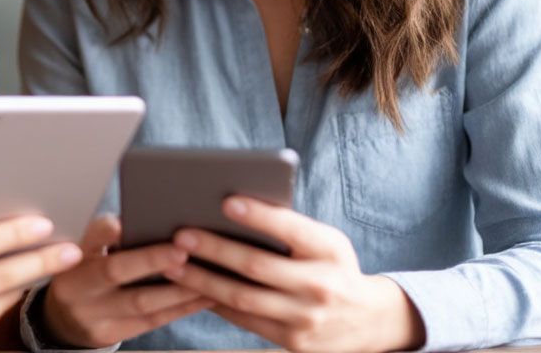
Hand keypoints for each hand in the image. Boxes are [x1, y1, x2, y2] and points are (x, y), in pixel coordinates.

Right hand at [41, 215, 213, 347]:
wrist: (63, 317)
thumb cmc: (84, 270)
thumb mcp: (83, 249)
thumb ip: (103, 234)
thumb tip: (141, 218)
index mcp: (70, 257)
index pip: (87, 240)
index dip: (105, 232)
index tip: (125, 223)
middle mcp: (75, 288)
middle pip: (115, 272)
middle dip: (151, 260)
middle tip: (182, 249)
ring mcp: (92, 316)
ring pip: (141, 302)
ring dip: (178, 288)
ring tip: (207, 274)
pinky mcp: (109, 335)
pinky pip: (151, 322)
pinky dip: (180, 308)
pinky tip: (202, 297)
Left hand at [165, 197, 423, 352]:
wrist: (368, 320)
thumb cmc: (333, 266)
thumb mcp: (326, 241)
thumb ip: (289, 228)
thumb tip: (231, 210)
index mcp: (329, 250)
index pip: (291, 229)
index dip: (258, 215)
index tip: (226, 201)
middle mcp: (321, 286)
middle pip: (257, 267)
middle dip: (214, 250)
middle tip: (180, 235)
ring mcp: (306, 319)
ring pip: (243, 299)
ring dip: (202, 280)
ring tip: (172, 264)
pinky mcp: (293, 343)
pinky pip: (244, 321)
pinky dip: (214, 303)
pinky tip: (191, 288)